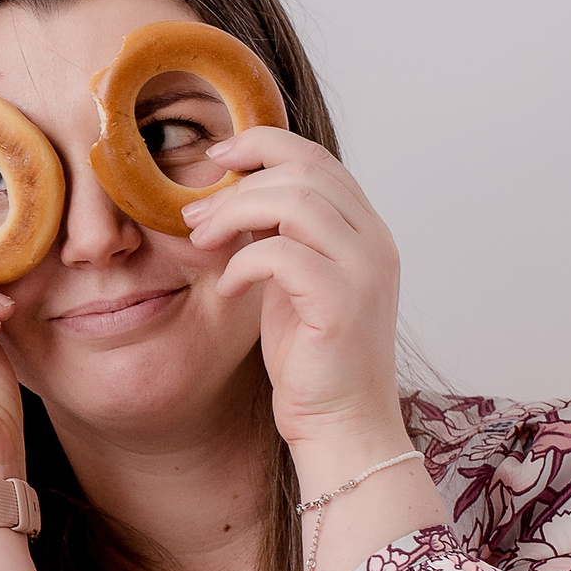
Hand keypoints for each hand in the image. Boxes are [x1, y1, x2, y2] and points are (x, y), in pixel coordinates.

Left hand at [182, 128, 408, 471]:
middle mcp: (374, 243)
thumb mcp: (292, 283)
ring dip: (235, 213)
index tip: (217, 156)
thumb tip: (231, 197)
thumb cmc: (311, 359)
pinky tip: (228, 287)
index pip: (319, 159)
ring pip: (296, 202)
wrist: (342, 425)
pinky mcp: (342, 305)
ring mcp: (363, 272)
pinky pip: (282, 255)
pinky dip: (244, 263)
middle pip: (307, 170)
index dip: (265, 144)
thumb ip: (278, 236)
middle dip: (240, 180)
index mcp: (365, 231)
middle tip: (195, 211)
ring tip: (202, 241)